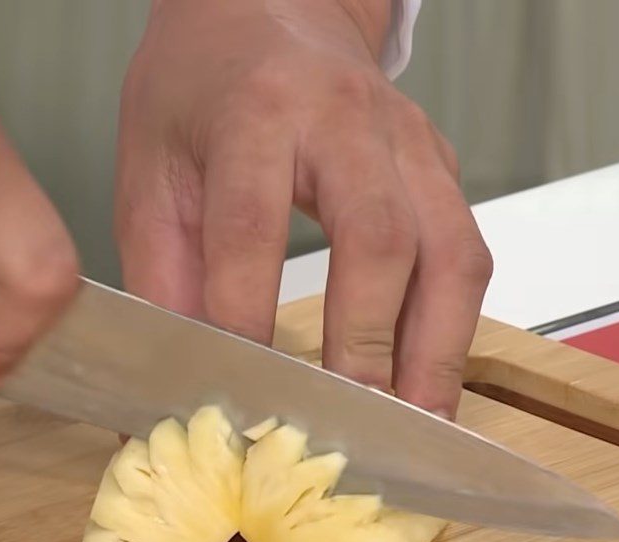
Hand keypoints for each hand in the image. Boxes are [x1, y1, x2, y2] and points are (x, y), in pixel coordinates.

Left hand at [116, 0, 491, 418]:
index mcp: (255, 114)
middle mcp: (346, 122)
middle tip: (349, 424)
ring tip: (415, 424)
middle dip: (365, 343)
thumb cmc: (203, 91)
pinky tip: (430, 377)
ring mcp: (408, 144)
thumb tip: (172, 381)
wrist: (269, 13)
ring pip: (447, 253)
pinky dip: (454, 327)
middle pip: (378, 238)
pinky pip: (465, 254)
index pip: (252, 228)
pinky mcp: (440, 168)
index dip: (247, 319)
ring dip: (434, 351)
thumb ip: (162, 276)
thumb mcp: (152, 171)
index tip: (242, 396)